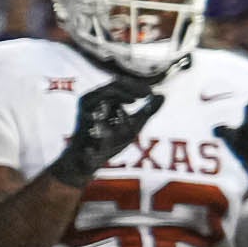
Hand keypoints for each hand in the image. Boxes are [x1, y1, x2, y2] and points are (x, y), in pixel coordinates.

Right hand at [45, 72, 160, 184]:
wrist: (86, 162)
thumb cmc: (108, 144)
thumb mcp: (133, 126)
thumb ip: (147, 111)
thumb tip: (164, 95)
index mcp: (103, 99)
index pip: (121, 85)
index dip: (136, 86)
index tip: (150, 93)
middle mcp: (93, 99)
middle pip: (115, 84)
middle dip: (133, 87)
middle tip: (147, 93)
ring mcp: (86, 106)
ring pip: (108, 90)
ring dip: (125, 93)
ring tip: (137, 100)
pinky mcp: (83, 114)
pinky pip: (100, 103)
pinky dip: (114, 104)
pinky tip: (126, 108)